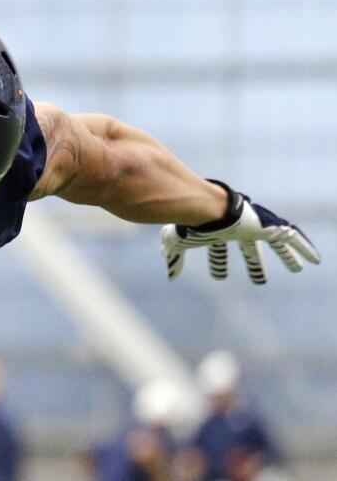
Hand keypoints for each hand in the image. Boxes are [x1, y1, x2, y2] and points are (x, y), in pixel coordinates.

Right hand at [162, 181, 319, 283]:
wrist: (205, 207)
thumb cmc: (190, 224)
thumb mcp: (176, 243)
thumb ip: (173, 260)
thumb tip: (170, 277)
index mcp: (216, 232)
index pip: (218, 250)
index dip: (217, 263)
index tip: (219, 277)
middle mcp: (237, 229)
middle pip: (249, 248)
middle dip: (254, 264)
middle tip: (259, 279)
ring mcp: (255, 226)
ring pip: (275, 243)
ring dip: (286, 257)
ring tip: (297, 269)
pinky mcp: (269, 226)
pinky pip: (292, 238)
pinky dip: (304, 248)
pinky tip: (315, 260)